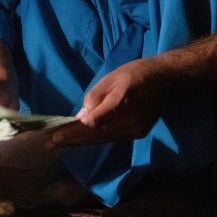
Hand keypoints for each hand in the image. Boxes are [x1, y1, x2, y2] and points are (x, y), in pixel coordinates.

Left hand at [50, 58, 167, 146]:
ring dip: (82, 142)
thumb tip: (81, 118)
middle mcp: (130, 120)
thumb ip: (94, 98)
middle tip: (51, 143)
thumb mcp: (111, 78)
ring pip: (104, 140)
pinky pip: (113, 138)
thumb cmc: (136, 73)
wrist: (166, 79)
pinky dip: (96, 140)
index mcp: (122, 102)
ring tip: (62, 143)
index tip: (56, 136)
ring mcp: (136, 129)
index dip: (74, 132)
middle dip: (73, 140)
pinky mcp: (138, 133)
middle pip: (97, 136)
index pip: (93, 124)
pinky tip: (82, 140)